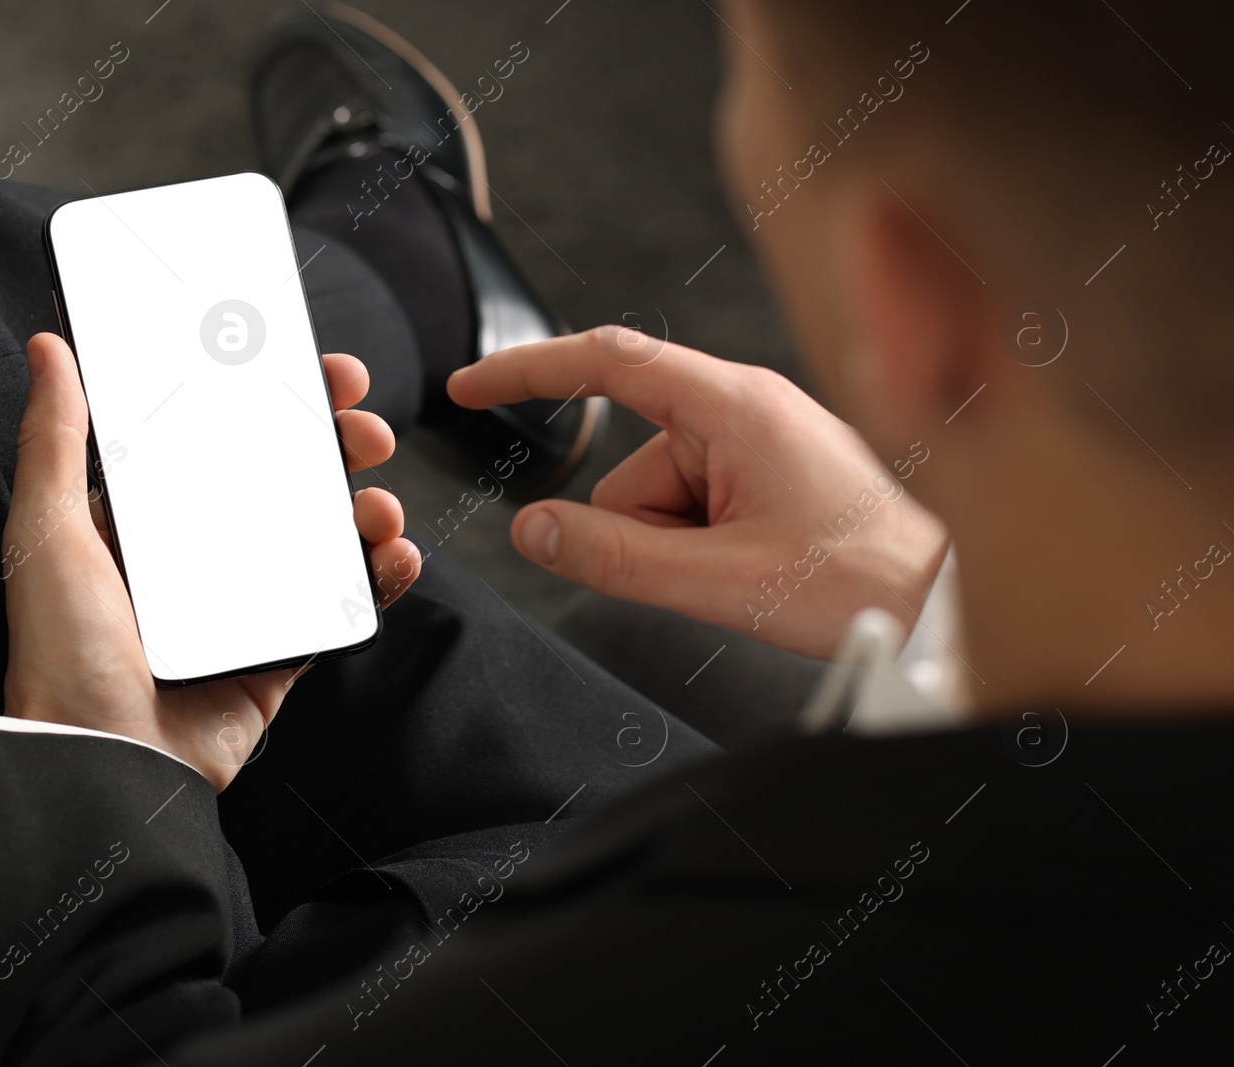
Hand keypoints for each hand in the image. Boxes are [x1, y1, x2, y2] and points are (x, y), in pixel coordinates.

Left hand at [1, 333, 420, 790]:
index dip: (273, 399)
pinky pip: (339, 607)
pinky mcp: (278, 656)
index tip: (316, 370)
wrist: (101, 768)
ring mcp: (243, 606)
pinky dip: (377, 578)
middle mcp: (198, 557)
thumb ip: (55, 440)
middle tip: (364, 429)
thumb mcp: (46, 531)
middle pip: (284, 480)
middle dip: (334, 446)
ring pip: (322, 537)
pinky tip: (394, 555)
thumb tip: (47, 349)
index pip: (220, 438)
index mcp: (145, 519)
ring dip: (364, 508)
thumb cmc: (60, 655)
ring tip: (379, 503)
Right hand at [447, 325, 947, 659]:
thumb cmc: (862, 578)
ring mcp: (754, 441)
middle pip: (628, 467)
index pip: (607, 363)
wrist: (942, 602)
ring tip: (751, 570)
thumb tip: (534, 531)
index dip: (527, 370)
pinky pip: (690, 508)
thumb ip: (615, 556)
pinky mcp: (762, 472)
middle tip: (717, 569)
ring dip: (680, 545)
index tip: (471, 386)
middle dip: (649, 530)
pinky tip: (757, 565)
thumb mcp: (721, 578)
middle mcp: (742, 409)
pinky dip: (702, 546)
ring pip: (655, 498)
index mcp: (735, 405)